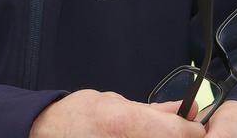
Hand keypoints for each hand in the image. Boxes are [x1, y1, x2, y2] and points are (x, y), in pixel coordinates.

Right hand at [29, 89, 206, 137]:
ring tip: (141, 133)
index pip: (183, 132)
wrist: (45, 135)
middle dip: (178, 136)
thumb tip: (187, 111)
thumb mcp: (115, 102)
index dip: (191, 128)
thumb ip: (154, 110)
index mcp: (127, 122)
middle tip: (168, 131)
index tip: (188, 124)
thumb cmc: (76, 117)